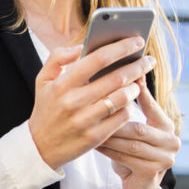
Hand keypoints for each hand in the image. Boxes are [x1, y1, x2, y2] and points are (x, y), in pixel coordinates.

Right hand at [28, 37, 151, 170]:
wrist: (39, 147)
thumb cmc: (46, 109)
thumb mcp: (43, 80)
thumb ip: (58, 58)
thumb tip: (81, 46)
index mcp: (62, 84)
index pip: (97, 59)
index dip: (121, 48)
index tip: (137, 42)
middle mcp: (73, 102)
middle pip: (115, 78)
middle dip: (137, 66)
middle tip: (149, 61)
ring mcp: (85, 121)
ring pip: (122, 98)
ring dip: (135, 87)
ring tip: (138, 82)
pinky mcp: (94, 137)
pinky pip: (121, 118)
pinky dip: (129, 107)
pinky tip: (129, 102)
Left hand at [96, 79, 179, 188]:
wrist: (138, 187)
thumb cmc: (133, 153)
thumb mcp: (136, 128)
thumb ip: (133, 106)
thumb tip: (127, 76)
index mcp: (167, 125)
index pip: (150, 105)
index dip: (135, 93)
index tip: (117, 80)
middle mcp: (171, 140)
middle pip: (138, 127)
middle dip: (114, 121)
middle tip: (92, 110)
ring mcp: (165, 158)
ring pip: (131, 143)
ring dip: (109, 136)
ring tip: (90, 127)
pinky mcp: (152, 172)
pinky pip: (125, 158)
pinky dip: (109, 151)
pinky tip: (94, 144)